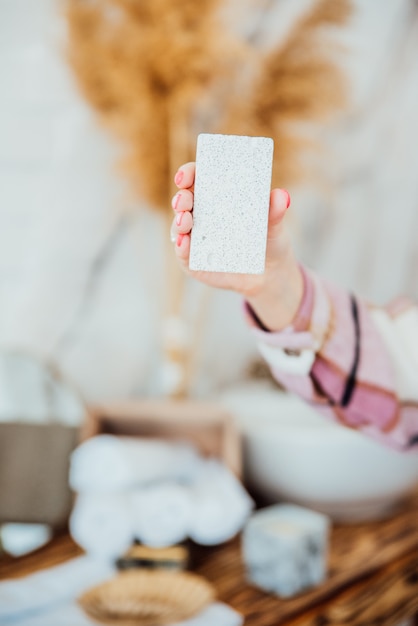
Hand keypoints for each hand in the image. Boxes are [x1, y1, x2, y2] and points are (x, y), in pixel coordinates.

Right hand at [171, 162, 303, 330]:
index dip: (188, 174)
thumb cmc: (267, 240)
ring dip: (178, 222)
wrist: (267, 274)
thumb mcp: (273, 225)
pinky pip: (183, 254)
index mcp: (216, 198)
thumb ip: (275, 211)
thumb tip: (281, 196)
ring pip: (178, 226)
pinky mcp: (193, 261)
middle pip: (183, 201)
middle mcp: (201, 215)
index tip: (186, 176)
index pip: (196, 179)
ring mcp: (195, 238)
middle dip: (181, 199)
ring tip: (185, 221)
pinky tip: (184, 243)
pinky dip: (181, 248)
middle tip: (185, 201)